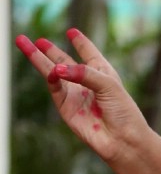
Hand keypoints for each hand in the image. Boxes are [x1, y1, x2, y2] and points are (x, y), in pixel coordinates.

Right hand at [14, 28, 160, 173]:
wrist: (123, 141)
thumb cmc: (123, 112)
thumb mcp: (108, 84)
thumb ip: (84, 73)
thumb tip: (57, 70)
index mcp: (102, 72)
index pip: (89, 53)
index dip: (81, 43)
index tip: (72, 32)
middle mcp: (86, 82)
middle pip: (64, 61)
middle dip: (49, 50)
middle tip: (37, 40)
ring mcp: (75, 95)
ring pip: (53, 72)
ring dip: (38, 58)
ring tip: (23, 42)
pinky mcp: (67, 108)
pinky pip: (55, 88)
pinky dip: (51, 78)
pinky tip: (50, 70)